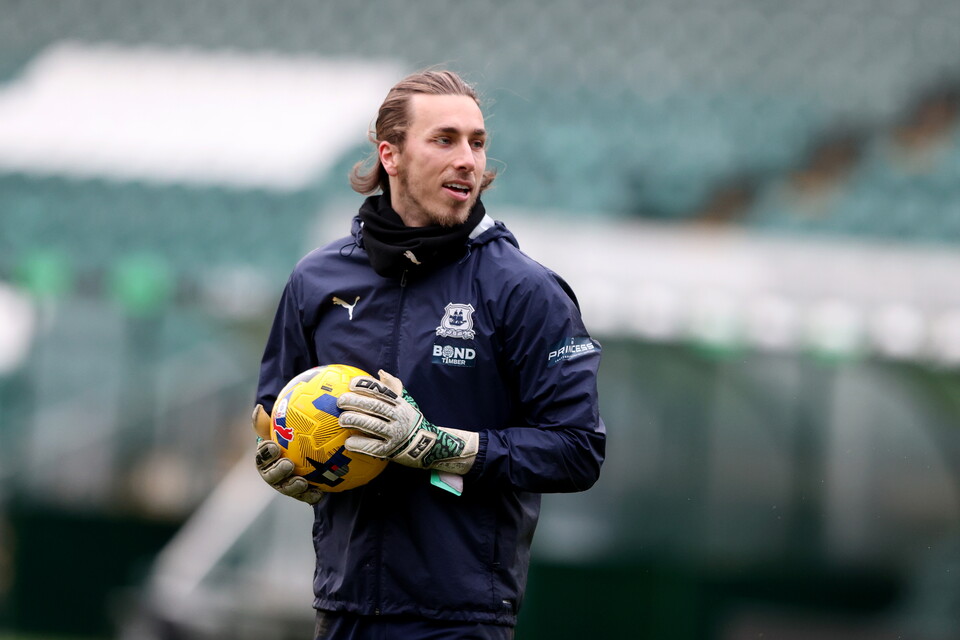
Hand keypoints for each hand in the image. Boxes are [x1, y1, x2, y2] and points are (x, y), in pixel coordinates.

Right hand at [252, 404, 323, 504]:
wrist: (304, 452)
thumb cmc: (288, 438)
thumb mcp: (280, 428)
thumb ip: (268, 420)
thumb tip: (258, 408)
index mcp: (265, 459)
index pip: (262, 456)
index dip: (266, 453)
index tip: (274, 446)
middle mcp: (273, 474)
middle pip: (271, 476)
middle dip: (278, 471)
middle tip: (288, 464)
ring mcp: (286, 485)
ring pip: (287, 488)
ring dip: (293, 486)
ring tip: (302, 482)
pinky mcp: (301, 493)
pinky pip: (305, 496)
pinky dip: (311, 495)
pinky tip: (320, 493)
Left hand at [337, 370, 478, 474]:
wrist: (428, 446)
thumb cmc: (409, 421)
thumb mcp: (406, 403)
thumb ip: (392, 388)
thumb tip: (380, 372)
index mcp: (400, 404)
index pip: (382, 391)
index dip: (366, 386)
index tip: (351, 384)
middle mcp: (398, 417)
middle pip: (375, 407)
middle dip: (356, 402)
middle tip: (341, 401)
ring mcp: (395, 434)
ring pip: (372, 425)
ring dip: (355, 421)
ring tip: (342, 419)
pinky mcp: (390, 451)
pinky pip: (372, 447)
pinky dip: (359, 444)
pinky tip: (348, 441)